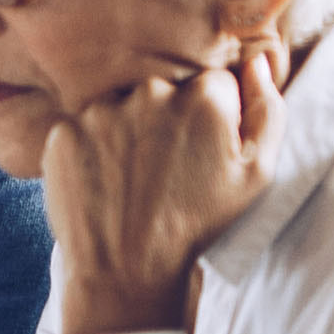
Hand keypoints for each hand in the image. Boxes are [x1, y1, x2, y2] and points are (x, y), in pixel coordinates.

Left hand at [41, 42, 281, 333]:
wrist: (128, 270)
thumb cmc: (200, 224)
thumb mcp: (258, 173)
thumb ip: (268, 109)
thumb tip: (258, 62)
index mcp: (204, 96)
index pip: (212, 83)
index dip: (211, 119)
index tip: (202, 151)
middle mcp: (151, 91)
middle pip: (164, 89)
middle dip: (167, 120)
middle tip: (166, 169)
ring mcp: (102, 110)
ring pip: (121, 106)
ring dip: (127, 131)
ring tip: (134, 178)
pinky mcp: (64, 131)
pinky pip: (83, 127)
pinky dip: (92, 149)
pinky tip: (105, 181)